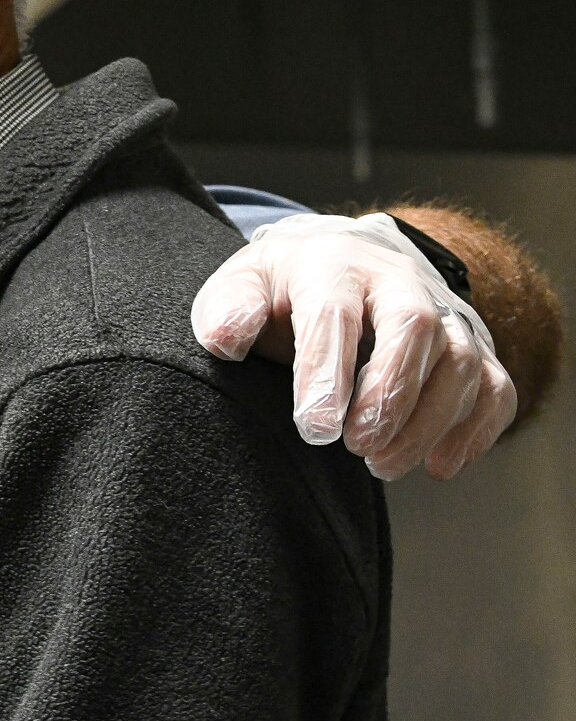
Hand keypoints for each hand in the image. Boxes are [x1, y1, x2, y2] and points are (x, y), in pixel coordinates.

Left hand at [192, 212, 516, 479]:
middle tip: (357, 447)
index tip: (314, 429)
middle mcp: (398, 280)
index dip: (327, 373)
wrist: (342, 255)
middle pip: (414, 329)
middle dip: (390, 396)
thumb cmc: (284, 286)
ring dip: (429, 422)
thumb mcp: (242, 285)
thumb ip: (228, 310)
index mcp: (333, 265)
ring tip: (382, 465)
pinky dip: (477, 429)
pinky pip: (496, 385)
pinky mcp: (474, 344)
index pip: (335, 314)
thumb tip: (224, 340)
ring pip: (462, 360)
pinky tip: (440, 465)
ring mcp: (444, 311)